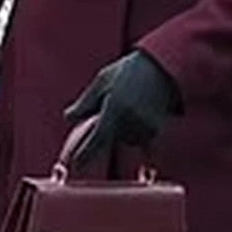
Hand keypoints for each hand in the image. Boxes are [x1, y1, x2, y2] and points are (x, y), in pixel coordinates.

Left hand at [64, 51, 177, 166]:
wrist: (163, 68)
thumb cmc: (129, 71)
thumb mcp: (102, 81)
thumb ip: (85, 102)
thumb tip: (68, 118)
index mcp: (115, 109)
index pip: (97, 139)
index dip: (85, 154)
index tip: (75, 163)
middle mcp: (130, 122)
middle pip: (109, 138)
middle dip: (106, 128)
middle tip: (114, 103)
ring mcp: (144, 128)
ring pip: (124, 140)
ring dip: (121, 129)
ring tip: (129, 103)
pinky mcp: (155, 131)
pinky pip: (139, 142)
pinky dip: (134, 133)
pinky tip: (137, 118)